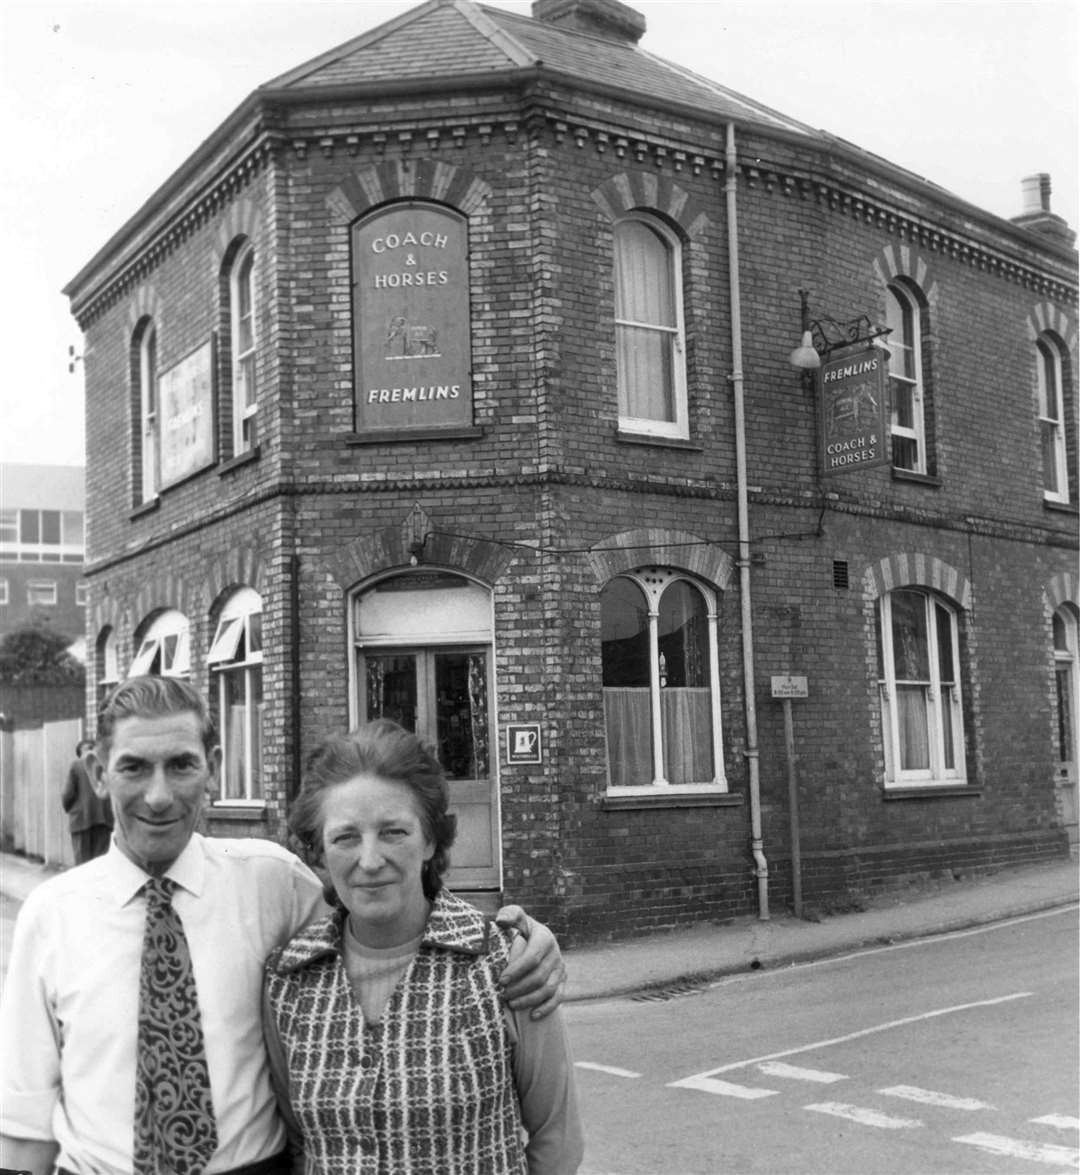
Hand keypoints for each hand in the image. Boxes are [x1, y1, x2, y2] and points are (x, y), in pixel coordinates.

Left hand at [494, 904, 566, 1019]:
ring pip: (548, 989)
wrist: (534, 938)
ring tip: (511, 1004)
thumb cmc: (520, 929)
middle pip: (539, 976)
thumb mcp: (516, 917)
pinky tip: (532, 1016)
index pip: (532, 957)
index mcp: (544, 937)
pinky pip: (558, 998)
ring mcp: (560, 968)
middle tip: (502, 995)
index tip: (501, 980)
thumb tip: (502, 920)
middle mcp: (555, 953)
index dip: (516, 970)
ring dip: (529, 999)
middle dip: (519, 988)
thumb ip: (509, 915)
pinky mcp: (562, 981)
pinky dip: (546, 1008)